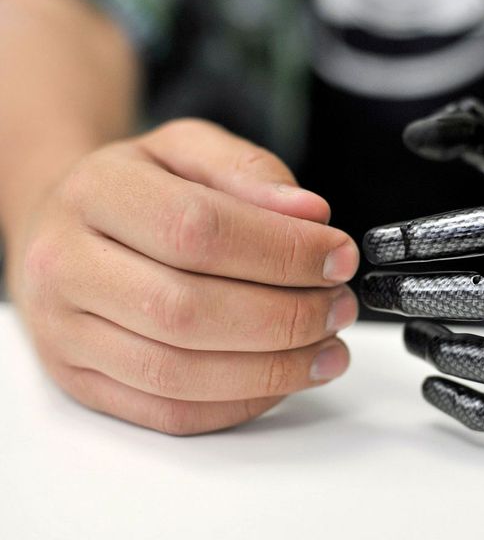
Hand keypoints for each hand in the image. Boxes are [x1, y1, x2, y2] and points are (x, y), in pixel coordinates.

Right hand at [8, 119, 359, 434]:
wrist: (64, 227)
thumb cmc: (138, 188)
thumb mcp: (187, 149)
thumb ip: (249, 170)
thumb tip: (311, 214)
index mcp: (96, 192)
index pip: (197, 229)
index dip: (281, 251)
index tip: (338, 257)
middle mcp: (65, 265)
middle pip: (186, 310)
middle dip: (284, 317)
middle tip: (339, 308)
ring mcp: (65, 333)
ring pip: (177, 373)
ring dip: (271, 370)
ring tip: (327, 349)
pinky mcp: (80, 383)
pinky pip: (168, 413)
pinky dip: (239, 403)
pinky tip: (283, 379)